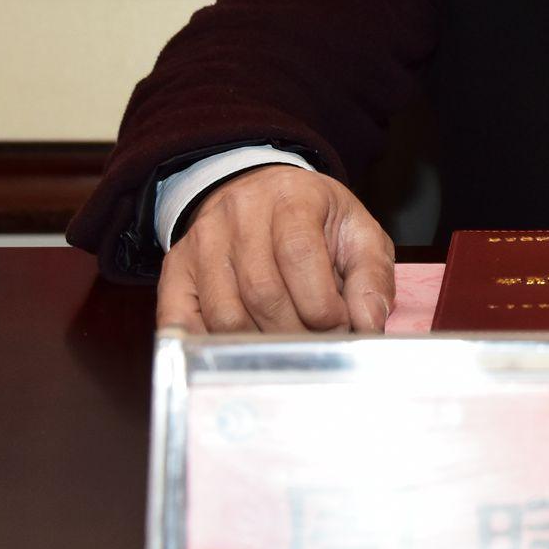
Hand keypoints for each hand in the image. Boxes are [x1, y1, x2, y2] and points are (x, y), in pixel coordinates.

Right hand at [156, 164, 395, 333]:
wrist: (264, 195)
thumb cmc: (317, 221)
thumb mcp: (358, 234)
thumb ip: (371, 278)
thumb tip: (369, 325)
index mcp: (291, 197)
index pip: (299, 256)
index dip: (323, 306)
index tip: (341, 329)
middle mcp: (239, 213)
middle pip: (262, 292)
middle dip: (297, 332)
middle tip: (317, 345)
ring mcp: (202, 241)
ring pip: (225, 315)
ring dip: (260, 345)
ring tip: (286, 344)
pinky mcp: (177, 269)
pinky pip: (182, 321)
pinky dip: (209, 347)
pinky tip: (237, 353)